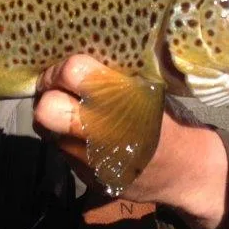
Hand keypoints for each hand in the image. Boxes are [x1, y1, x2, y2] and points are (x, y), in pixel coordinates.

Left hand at [34, 54, 228, 228]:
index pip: (71, 72)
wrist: (184, 171)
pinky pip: (58, 148)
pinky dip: (62, 137)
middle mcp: (100, 130)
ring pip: (45, 131)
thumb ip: (111, 74)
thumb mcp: (146, 88)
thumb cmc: (163, 119)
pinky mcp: (84, 176)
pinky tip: (80, 132)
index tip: (65, 70)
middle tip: (56, 89)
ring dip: (51, 117)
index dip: (62, 69)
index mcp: (119, 99)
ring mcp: (89, 158)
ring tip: (67, 109)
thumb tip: (73, 51)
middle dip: (46, 95)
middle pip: (46, 109)